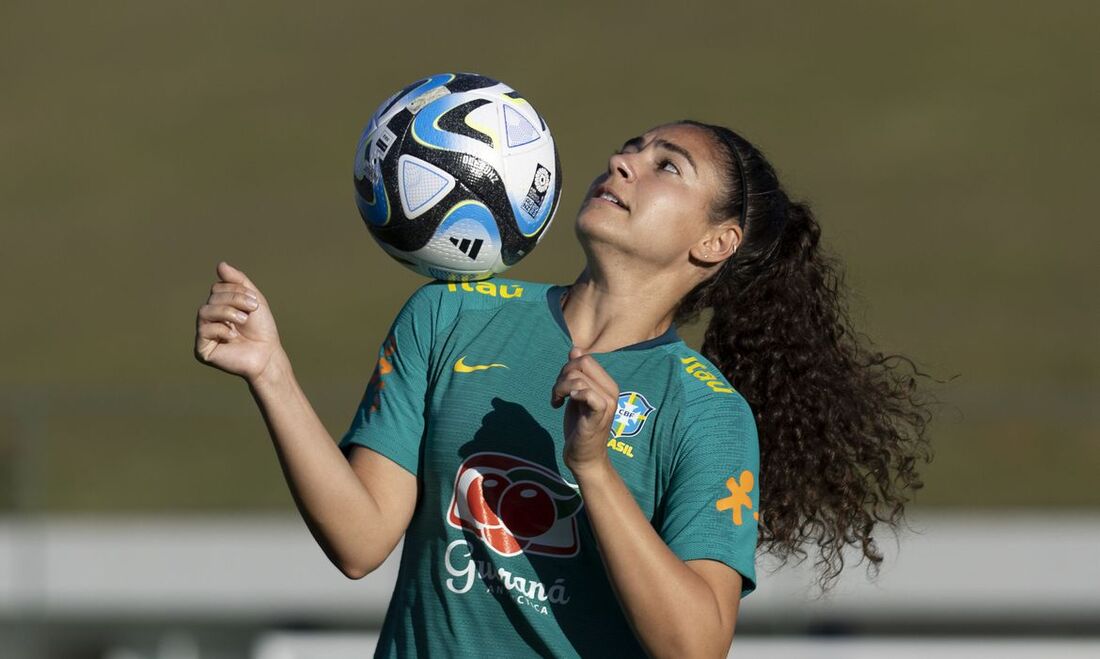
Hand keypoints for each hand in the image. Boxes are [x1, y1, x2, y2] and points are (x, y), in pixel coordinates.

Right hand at [194, 261, 281, 382]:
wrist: (267, 354)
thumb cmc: (262, 329)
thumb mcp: (253, 299)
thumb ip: (238, 281)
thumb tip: (220, 264)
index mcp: (220, 306)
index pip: (218, 288)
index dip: (236, 291)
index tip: (254, 302)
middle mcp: (209, 318)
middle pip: (212, 298)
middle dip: (234, 300)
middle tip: (251, 310)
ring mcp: (204, 334)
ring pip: (204, 311)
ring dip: (228, 312)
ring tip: (243, 320)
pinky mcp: (202, 349)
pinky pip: (203, 330)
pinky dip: (221, 330)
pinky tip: (233, 337)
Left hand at [551, 347, 618, 473]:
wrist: (584, 458)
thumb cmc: (580, 427)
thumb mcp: (576, 396)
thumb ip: (577, 373)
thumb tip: (575, 348)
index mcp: (608, 384)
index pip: (585, 358)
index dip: (567, 368)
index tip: (561, 387)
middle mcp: (612, 391)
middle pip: (582, 363)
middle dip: (562, 375)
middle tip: (557, 394)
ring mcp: (607, 403)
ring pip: (578, 378)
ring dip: (559, 389)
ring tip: (556, 402)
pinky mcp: (599, 416)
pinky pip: (588, 394)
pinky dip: (573, 395)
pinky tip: (562, 405)